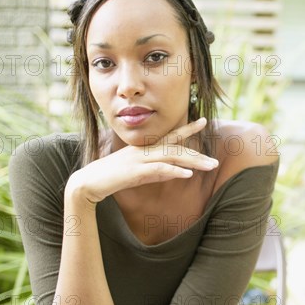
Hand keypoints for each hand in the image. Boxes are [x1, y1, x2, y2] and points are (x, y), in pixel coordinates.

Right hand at [66, 117, 218, 203]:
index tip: (204, 121)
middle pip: (176, 148)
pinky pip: (159, 170)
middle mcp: (144, 151)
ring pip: (172, 156)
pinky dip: (174, 171)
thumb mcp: (138, 173)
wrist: (87, 183)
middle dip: (198, 154)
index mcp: (145, 149)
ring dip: (193, 162)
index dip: (187, 129)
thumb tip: (176, 172)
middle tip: (216, 161)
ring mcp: (140, 160)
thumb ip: (157, 171)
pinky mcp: (135, 172)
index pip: (170, 136)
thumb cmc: (112, 178)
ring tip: (211, 167)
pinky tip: (188, 174)